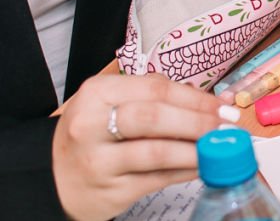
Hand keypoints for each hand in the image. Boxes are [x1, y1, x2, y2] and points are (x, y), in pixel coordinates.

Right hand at [53, 73, 238, 220]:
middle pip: (155, 117)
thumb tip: (218, 100)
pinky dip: (186, 171)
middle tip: (226, 125)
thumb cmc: (93, 135)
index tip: (224, 105)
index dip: (196, 97)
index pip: (156, 88)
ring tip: (220, 147)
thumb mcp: (113, 105)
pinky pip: (157, 179)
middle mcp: (91, 125)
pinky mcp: (108, 191)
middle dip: (198, 121)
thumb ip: (160, 98)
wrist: (52, 179)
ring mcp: (97, 161)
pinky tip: (203, 165)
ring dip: (197, 149)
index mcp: (97, 94)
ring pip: (157, 152)